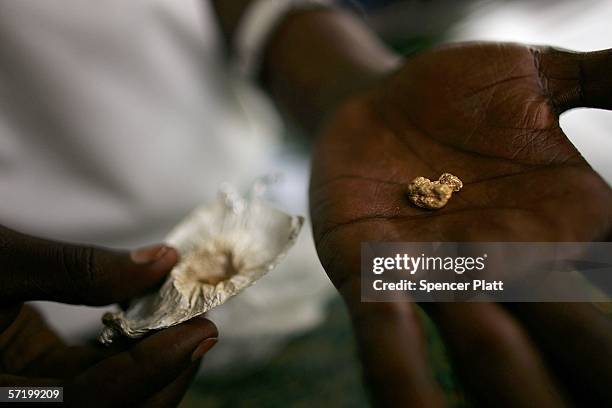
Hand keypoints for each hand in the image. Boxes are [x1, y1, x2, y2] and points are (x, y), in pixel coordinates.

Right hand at [0, 226, 217, 406]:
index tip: (199, 331)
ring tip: (186, 321)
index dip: (148, 371)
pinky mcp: (36, 381)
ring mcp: (27, 398)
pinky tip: (151, 323)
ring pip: (106, 403)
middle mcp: (14, 405)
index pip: (85, 404)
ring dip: (153, 367)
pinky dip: (130, 356)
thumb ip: (78, 267)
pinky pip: (94, 382)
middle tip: (203, 328)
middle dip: (163, 377)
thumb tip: (163, 262)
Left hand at [310, 43, 611, 406]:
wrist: (376, 101)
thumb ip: (603, 77)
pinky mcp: (370, 272)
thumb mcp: (537, 74)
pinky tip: (409, 401)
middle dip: (585, 355)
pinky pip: (385, 330)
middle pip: (565, 331)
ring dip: (502, 373)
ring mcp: (439, 275)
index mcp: (562, 225)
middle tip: (600, 391)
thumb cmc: (459, 92)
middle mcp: (507, 264)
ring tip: (522, 401)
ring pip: (479, 348)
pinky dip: (397, 364)